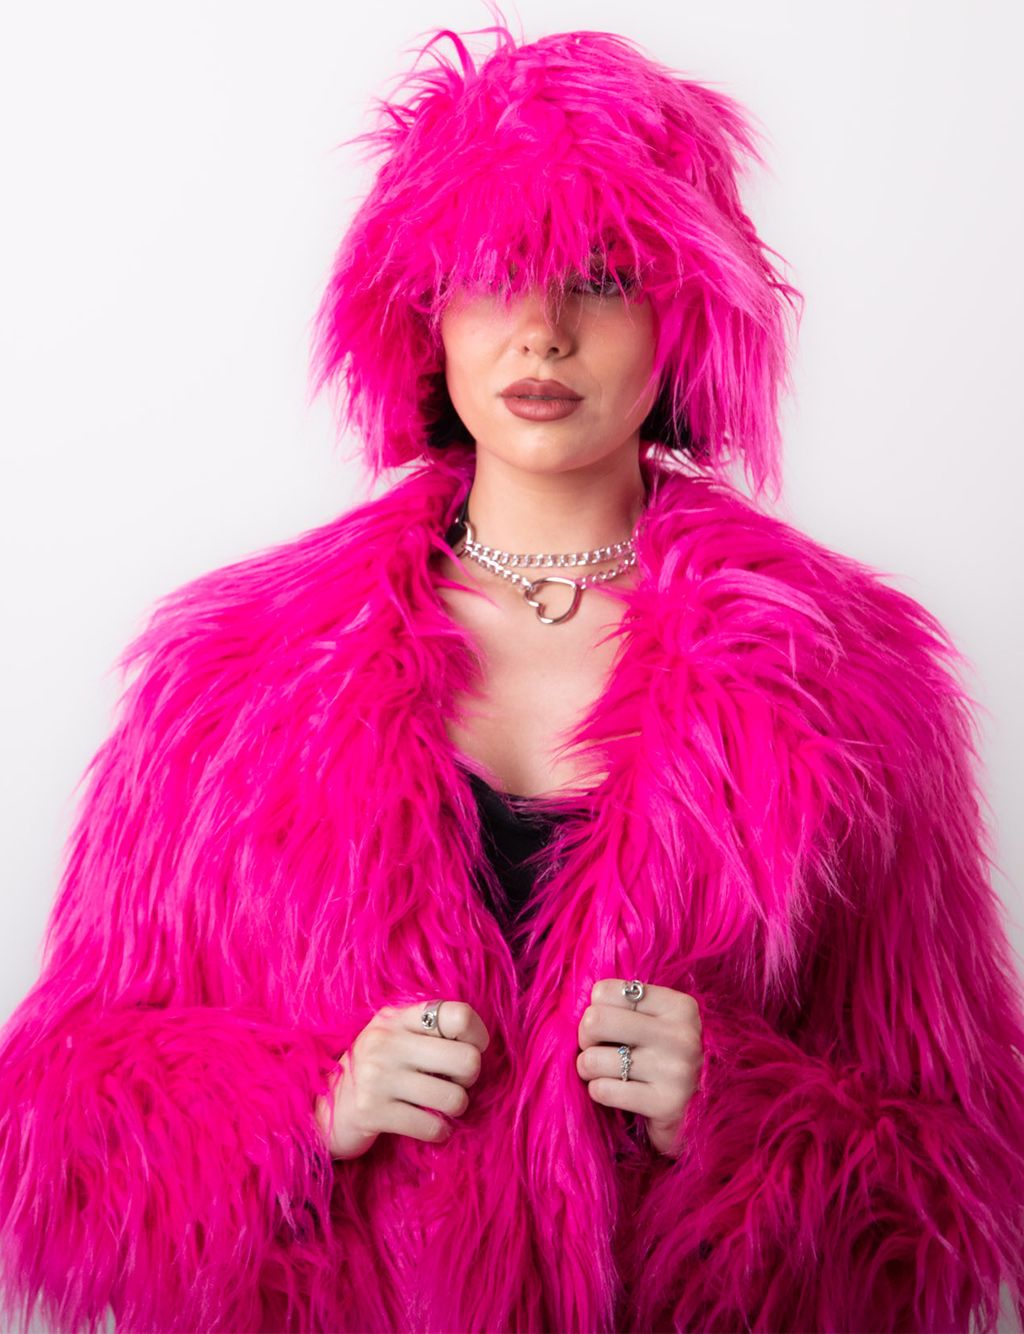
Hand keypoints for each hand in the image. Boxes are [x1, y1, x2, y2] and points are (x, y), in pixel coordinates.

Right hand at [315, 1000, 489, 1159]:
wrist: (325, 1110)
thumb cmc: (376, 1071)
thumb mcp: (396, 1037)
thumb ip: (431, 1030)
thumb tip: (480, 1042)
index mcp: (397, 1017)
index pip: (458, 1015)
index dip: (478, 1036)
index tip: (471, 1049)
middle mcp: (386, 1041)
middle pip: (466, 1059)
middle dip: (469, 1078)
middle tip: (453, 1082)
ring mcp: (377, 1077)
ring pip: (454, 1098)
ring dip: (454, 1107)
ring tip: (439, 1105)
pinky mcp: (373, 1112)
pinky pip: (431, 1126)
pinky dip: (439, 1131)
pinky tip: (431, 1127)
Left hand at [576, 979, 702, 1157]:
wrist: (694, 1113)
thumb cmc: (661, 1057)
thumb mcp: (654, 1021)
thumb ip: (622, 1006)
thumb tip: (576, 1005)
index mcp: (679, 1006)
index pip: (605, 991)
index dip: (595, 1009)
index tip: (608, 1026)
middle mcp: (681, 1035)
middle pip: (595, 1020)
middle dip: (585, 1038)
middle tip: (596, 1048)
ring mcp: (676, 1071)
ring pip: (593, 1059)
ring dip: (588, 1068)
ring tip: (604, 1072)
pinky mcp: (666, 1105)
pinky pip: (603, 1090)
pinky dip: (597, 1091)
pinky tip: (613, 1091)